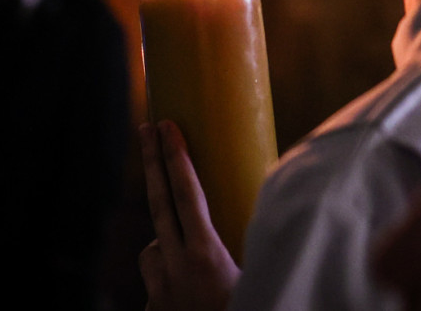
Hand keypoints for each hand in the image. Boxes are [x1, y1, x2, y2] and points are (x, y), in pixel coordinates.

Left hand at [139, 120, 239, 310]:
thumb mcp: (258, 280)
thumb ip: (256, 248)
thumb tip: (274, 213)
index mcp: (205, 257)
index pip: (186, 195)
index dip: (175, 157)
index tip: (166, 126)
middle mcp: (175, 268)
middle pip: (157, 204)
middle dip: (152, 162)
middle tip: (146, 129)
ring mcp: (157, 291)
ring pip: (152, 249)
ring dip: (165, 242)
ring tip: (192, 256)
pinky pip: (155, 283)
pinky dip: (168, 279)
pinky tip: (187, 294)